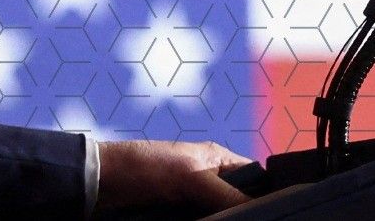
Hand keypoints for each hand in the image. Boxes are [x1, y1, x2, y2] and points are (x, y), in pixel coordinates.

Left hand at [93, 139, 254, 216]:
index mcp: (217, 159)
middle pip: (238, 201)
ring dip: (221, 219)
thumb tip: (259, 210)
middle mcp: (209, 179)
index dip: (264, 193)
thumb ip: (227, 193)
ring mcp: (193, 199)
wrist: (101, 183)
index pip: (254, 176)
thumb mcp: (192, 178)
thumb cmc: (145, 167)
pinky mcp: (178, 215)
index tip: (273, 210)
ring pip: (220, 215)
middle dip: (241, 212)